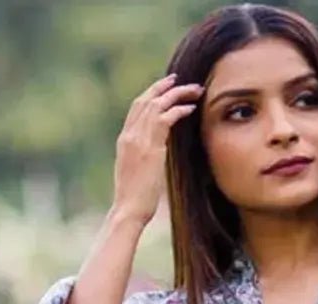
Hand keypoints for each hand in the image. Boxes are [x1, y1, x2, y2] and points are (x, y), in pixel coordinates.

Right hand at [111, 72, 202, 225]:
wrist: (128, 210)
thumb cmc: (134, 199)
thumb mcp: (136, 173)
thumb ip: (144, 158)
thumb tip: (156, 155)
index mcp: (124, 140)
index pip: (136, 108)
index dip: (149, 94)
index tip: (162, 88)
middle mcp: (129, 135)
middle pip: (144, 100)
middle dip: (162, 87)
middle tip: (178, 78)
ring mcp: (138, 140)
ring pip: (157, 105)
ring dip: (176, 94)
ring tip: (193, 90)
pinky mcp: (150, 147)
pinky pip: (166, 119)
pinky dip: (179, 110)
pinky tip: (191, 108)